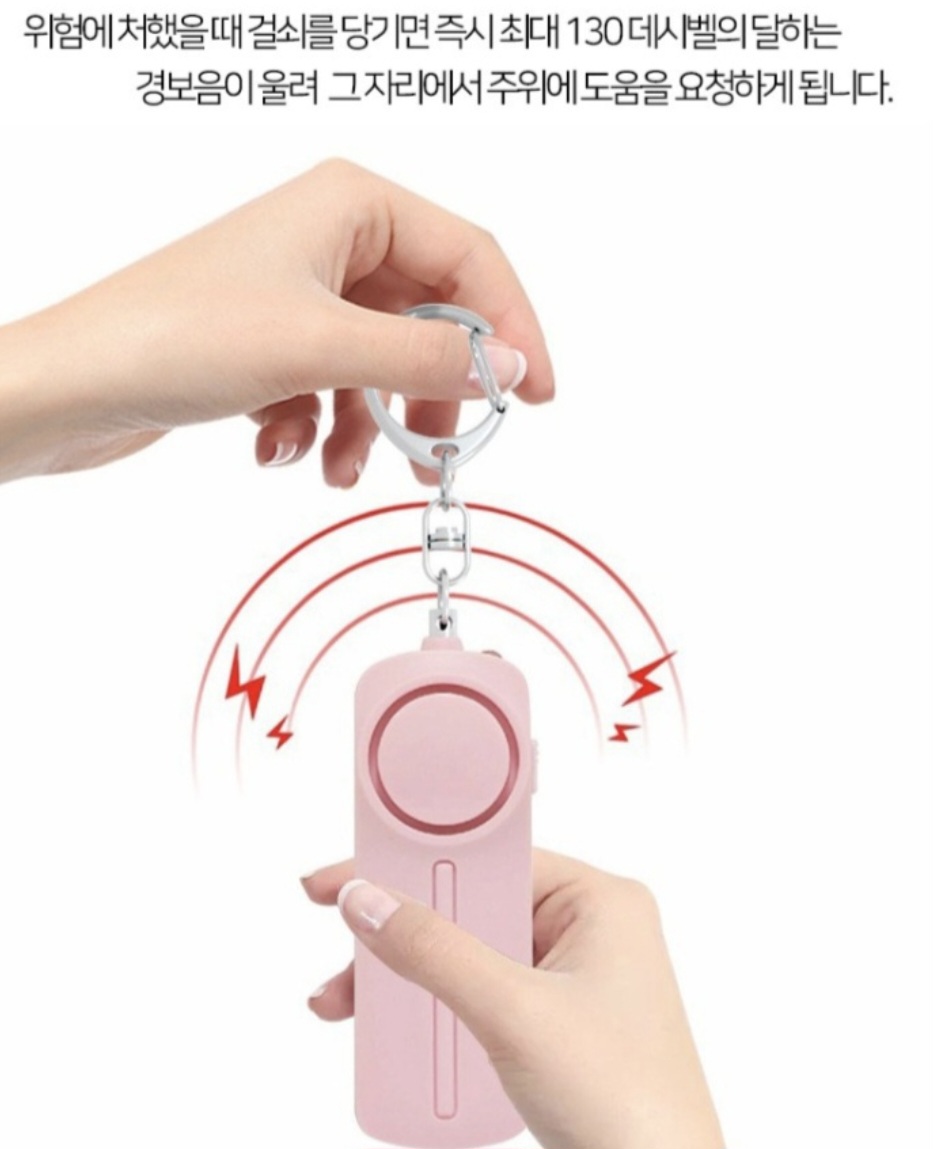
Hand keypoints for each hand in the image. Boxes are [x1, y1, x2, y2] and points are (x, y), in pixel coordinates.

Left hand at [0, 158, 551, 482]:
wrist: (71, 385)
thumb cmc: (177, 336)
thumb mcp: (322, 348)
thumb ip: (427, 359)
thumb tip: (508, 367)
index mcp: (353, 205)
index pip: (471, 261)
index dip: (512, 329)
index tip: (536, 395)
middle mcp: (332, 239)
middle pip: (427, 320)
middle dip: (429, 395)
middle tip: (438, 455)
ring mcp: (301, 291)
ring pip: (379, 365)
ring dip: (368, 426)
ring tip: (340, 469)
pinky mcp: (273, 339)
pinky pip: (332, 386)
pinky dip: (318, 426)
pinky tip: (279, 448)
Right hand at [301, 849, 723, 1148]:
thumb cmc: (631, 1108)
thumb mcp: (515, 1015)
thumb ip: (436, 952)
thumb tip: (370, 901)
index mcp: (598, 901)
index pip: (489, 854)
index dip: (414, 858)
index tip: (353, 872)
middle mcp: (588, 930)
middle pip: (471, 905)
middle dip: (399, 930)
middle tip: (340, 944)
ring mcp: (574, 980)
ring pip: (470, 954)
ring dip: (408, 976)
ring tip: (346, 1003)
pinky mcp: (557, 1025)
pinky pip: (481, 994)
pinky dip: (435, 1006)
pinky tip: (396, 1025)